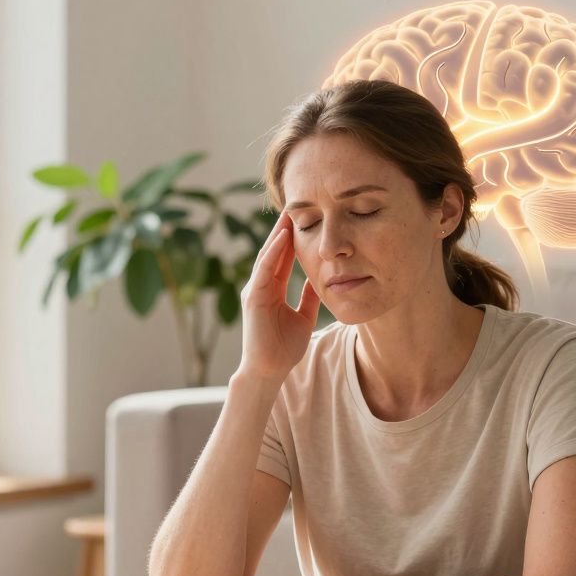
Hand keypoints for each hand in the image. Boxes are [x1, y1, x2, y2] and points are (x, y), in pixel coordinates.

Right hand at [236, 211, 322, 383]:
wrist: (270, 371)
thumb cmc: (284, 348)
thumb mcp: (304, 316)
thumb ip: (308, 298)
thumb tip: (321, 280)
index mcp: (272, 289)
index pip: (283, 257)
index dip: (294, 237)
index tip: (307, 218)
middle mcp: (261, 285)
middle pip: (274, 250)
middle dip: (285, 228)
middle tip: (297, 204)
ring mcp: (255, 290)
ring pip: (268, 255)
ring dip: (279, 233)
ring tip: (290, 212)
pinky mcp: (254, 297)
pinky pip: (264, 269)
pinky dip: (274, 252)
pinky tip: (284, 237)